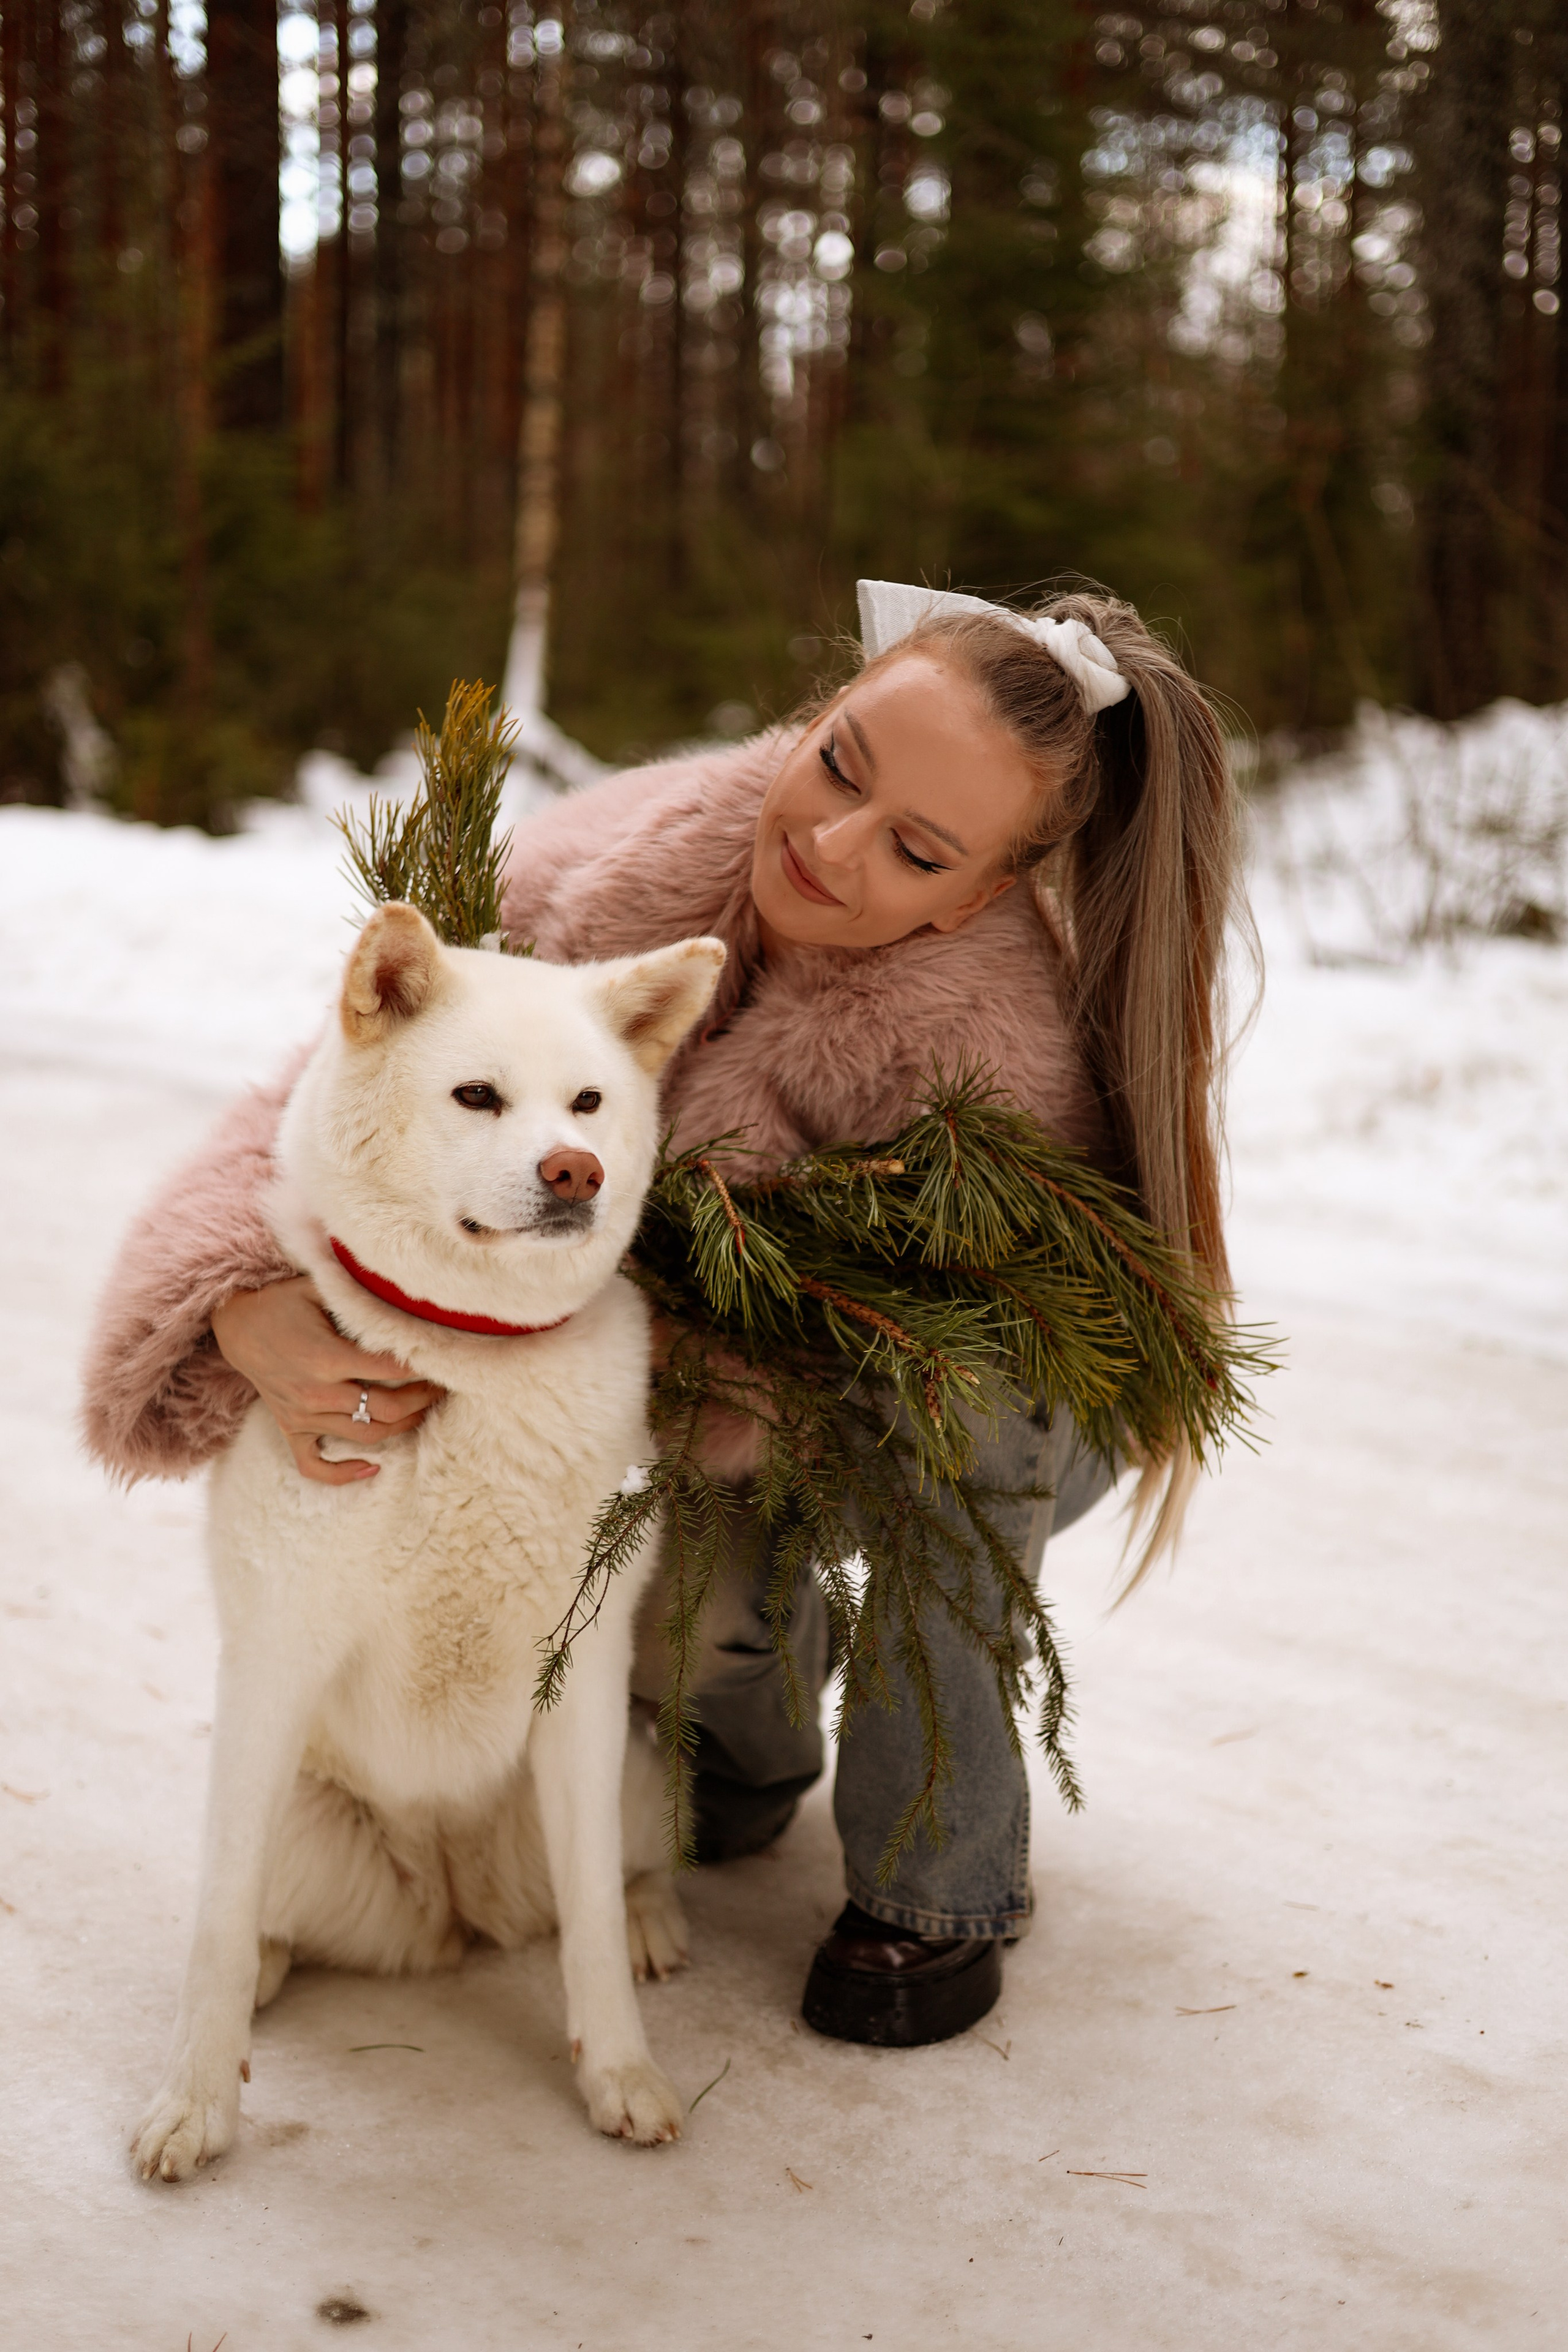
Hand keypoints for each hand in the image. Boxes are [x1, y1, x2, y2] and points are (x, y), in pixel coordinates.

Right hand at [211, 1276, 441, 1486]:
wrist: (236, 1323)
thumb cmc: (284, 1301)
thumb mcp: (319, 1287)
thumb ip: (359, 1295)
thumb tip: (403, 1294)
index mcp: (326, 1357)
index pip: (391, 1370)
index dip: (423, 1366)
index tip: (445, 1358)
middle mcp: (316, 1393)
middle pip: (387, 1410)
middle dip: (422, 1400)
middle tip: (442, 1386)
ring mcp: (301, 1416)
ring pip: (365, 1436)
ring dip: (401, 1427)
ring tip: (422, 1410)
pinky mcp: (291, 1429)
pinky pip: (315, 1466)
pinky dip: (343, 1474)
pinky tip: (372, 1467)